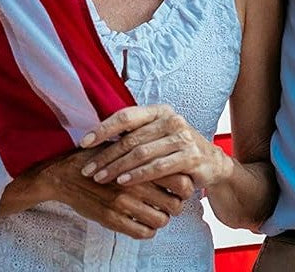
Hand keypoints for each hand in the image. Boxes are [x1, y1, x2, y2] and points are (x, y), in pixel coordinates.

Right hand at [34, 149, 193, 238]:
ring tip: (159, 214)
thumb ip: (150, 154)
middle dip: (177, 205)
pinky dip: (148, 231)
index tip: (183, 188)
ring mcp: (124, 204)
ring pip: (160, 220)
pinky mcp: (111, 219)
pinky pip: (140, 232)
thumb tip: (175, 160)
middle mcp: (136, 185)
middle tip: (173, 203)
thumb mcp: (127, 147)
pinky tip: (145, 224)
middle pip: (174, 203)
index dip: (187, 187)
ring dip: (163, 219)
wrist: (67, 175)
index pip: (181, 181)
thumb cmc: (101, 158)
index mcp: (144, 165)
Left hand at [79, 104, 233, 189]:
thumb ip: (134, 134)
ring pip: (142, 153)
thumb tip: (95, 138)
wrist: (210, 163)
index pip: (127, 116)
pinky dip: (138, 175)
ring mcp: (183, 138)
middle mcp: (173, 120)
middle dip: (105, 155)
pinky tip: (123, 182)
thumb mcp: (157, 135)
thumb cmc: (175, 149)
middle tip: (87, 170)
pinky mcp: (190, 156)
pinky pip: (158, 166)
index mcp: (160, 111)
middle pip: (131, 138)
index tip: (84, 143)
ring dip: (117, 167)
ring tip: (99, 178)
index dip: (104, 128)